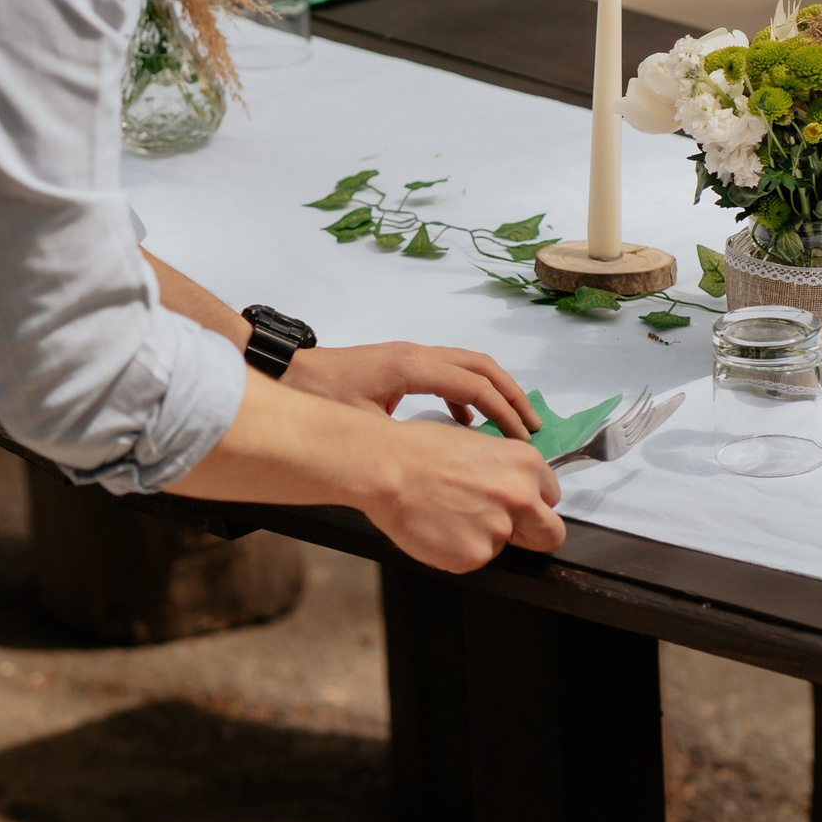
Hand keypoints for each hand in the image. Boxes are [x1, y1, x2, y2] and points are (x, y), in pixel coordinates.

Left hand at [285, 342, 539, 438]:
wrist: (288, 370)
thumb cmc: (319, 395)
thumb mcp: (360, 425)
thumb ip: (398, 442)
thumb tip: (433, 466)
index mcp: (412, 367)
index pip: (474, 385)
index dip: (503, 411)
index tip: (521, 438)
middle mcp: (417, 355)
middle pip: (482, 367)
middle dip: (511, 396)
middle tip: (533, 427)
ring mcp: (411, 357)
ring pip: (468, 366)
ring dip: (493, 392)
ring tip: (511, 425)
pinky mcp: (402, 366)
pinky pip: (449, 373)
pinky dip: (467, 394)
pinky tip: (466, 424)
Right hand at [366, 420, 565, 572]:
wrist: (386, 468)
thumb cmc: (419, 450)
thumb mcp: (477, 443)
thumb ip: (504, 470)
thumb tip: (510, 486)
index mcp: (525, 464)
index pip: (551, 497)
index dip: (531, 503)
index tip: (516, 506)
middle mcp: (521, 498)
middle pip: (550, 534)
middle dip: (530, 534)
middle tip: (498, 526)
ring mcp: (499, 530)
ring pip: (502, 546)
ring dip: (481, 538)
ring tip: (447, 516)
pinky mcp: (474, 557)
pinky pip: (473, 560)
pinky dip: (457, 550)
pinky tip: (437, 528)